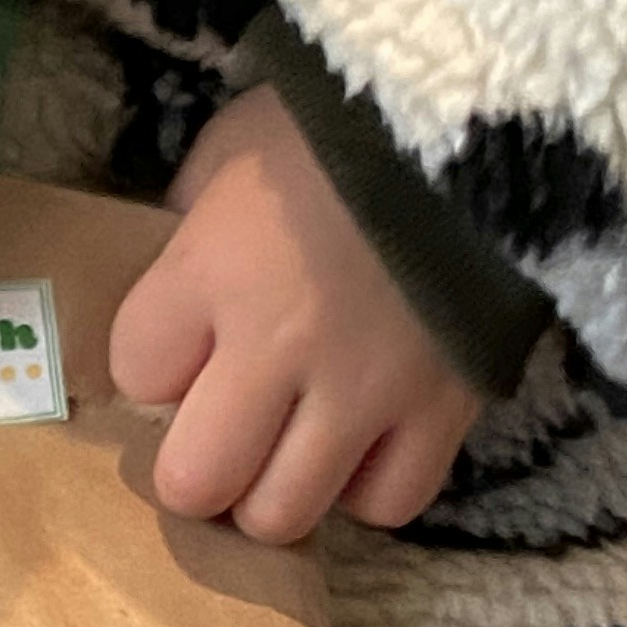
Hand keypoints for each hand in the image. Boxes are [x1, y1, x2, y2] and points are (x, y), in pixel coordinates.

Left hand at [110, 82, 481, 544]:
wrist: (491, 112)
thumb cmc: (343, 120)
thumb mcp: (236, 147)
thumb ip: (194, 224)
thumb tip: (180, 292)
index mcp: (213, 268)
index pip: (134, 371)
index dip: (150, 365)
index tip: (178, 344)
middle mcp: (280, 344)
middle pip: (196, 480)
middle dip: (196, 468)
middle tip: (217, 436)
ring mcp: (367, 387)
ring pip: (285, 513)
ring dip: (272, 492)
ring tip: (284, 454)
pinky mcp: (448, 408)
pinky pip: (390, 501)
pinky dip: (367, 488)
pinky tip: (361, 449)